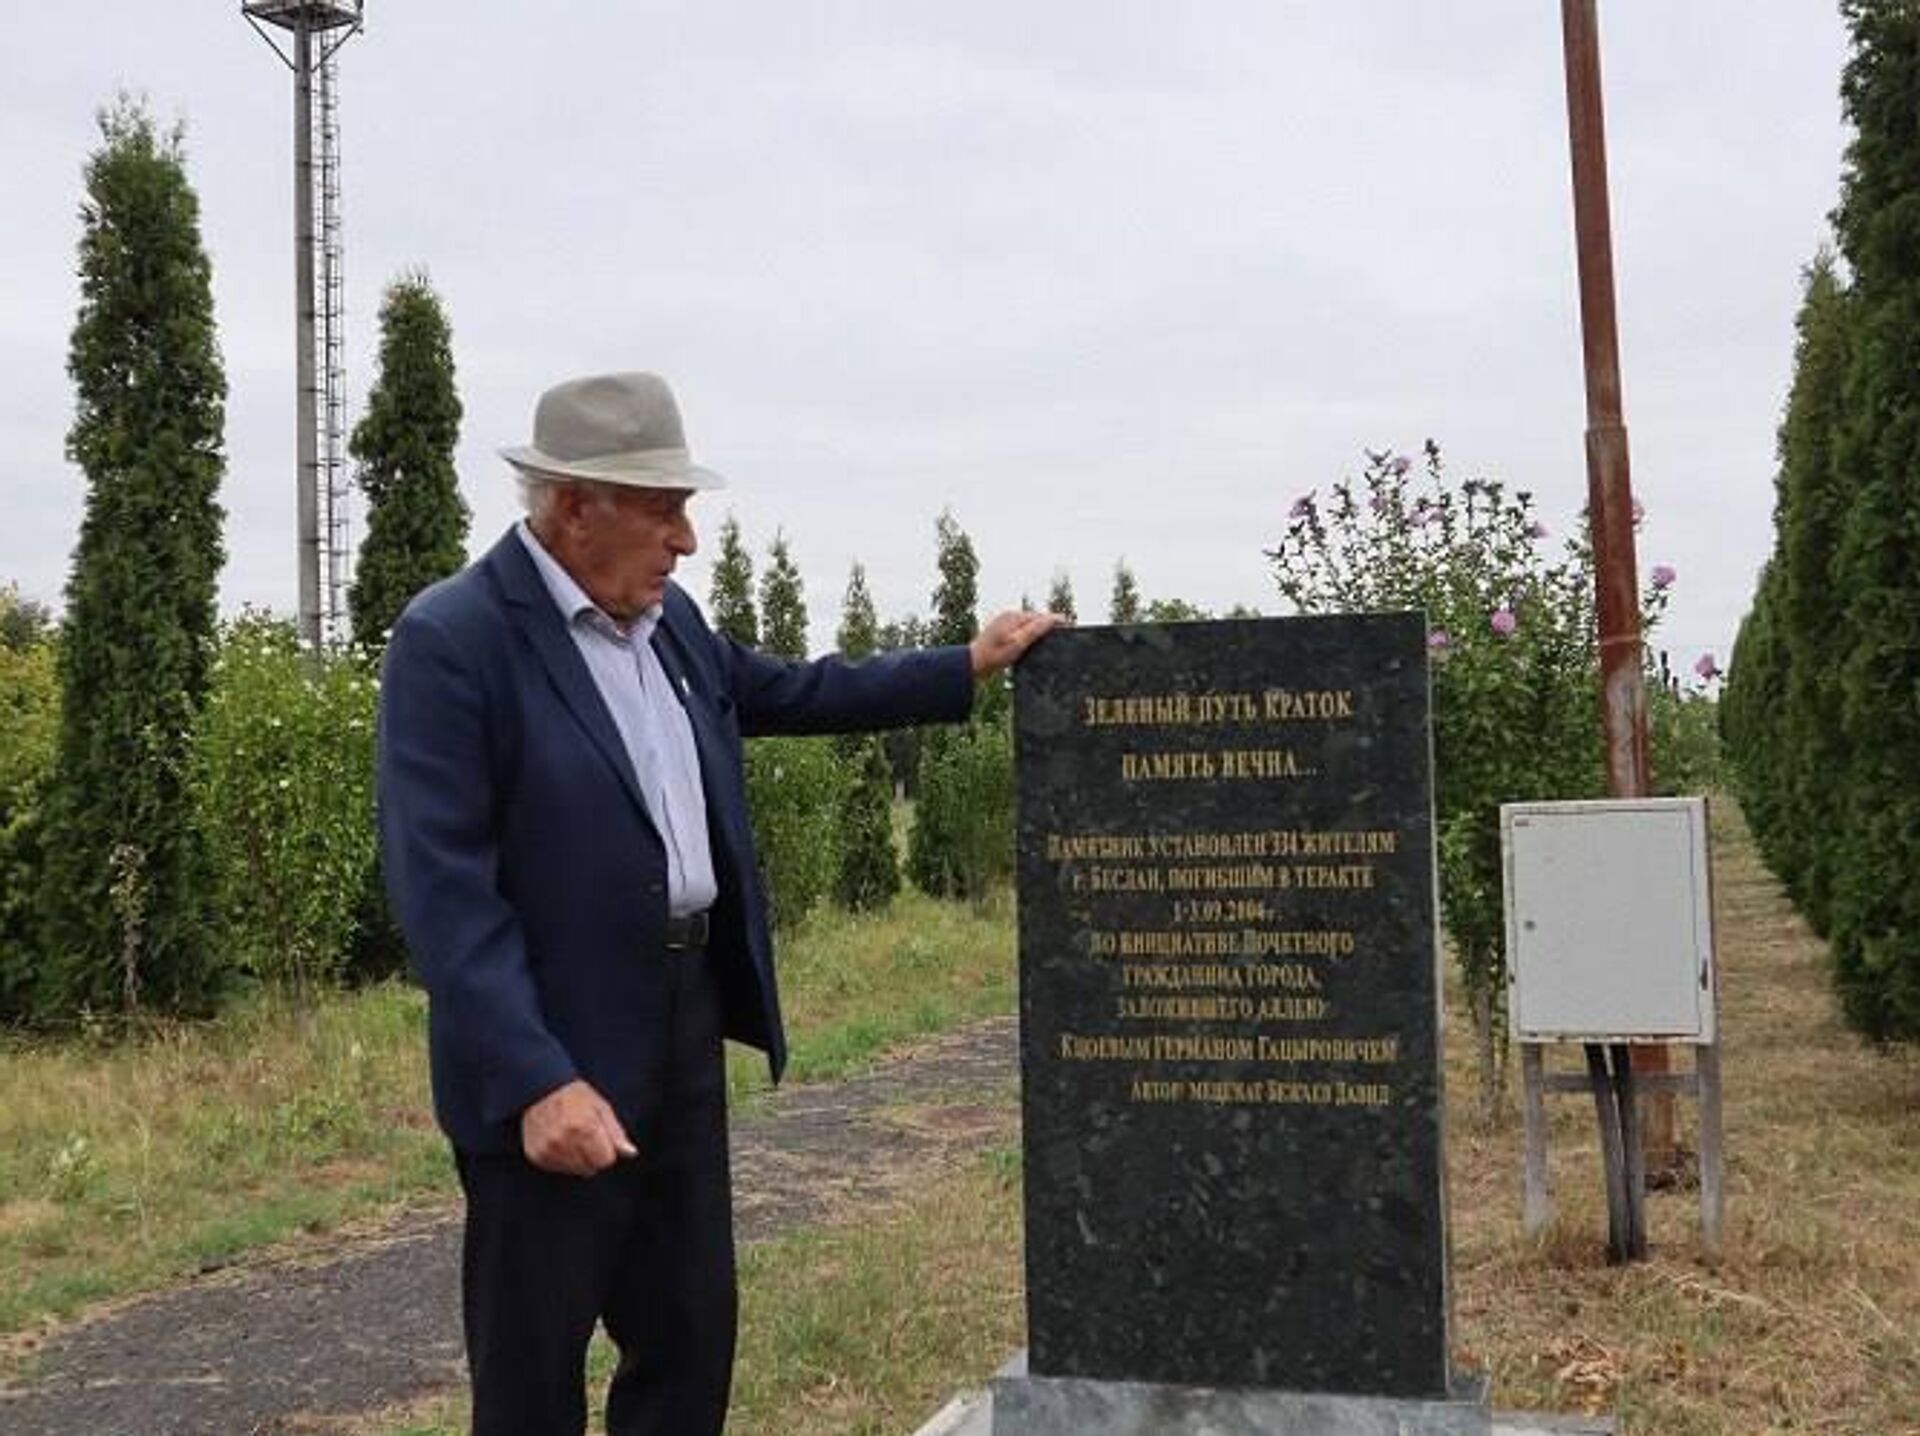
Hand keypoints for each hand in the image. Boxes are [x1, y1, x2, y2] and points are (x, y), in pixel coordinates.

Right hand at [520, 1079, 637, 1176]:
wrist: (540, 1089)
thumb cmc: (575, 1096)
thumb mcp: (601, 1107)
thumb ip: (616, 1133)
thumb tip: (631, 1153)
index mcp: (585, 1127)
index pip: (606, 1160)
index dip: (606, 1150)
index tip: (600, 1138)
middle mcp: (564, 1140)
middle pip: (590, 1169)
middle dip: (592, 1156)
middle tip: (584, 1136)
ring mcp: (548, 1149)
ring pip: (574, 1170)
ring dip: (577, 1159)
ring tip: (571, 1137)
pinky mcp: (536, 1155)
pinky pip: (558, 1169)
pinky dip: (561, 1159)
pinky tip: (559, 1142)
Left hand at [969, 610, 1065, 676]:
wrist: (973, 664)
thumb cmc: (993, 655)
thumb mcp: (1018, 643)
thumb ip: (1035, 629)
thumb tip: (1053, 618)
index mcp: (1013, 616)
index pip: (1040, 616)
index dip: (1054, 620)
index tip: (1068, 622)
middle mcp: (1008, 616)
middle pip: (1034, 619)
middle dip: (1047, 624)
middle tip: (1063, 631)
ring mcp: (1003, 623)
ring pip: (1027, 624)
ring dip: (1037, 630)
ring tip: (1050, 637)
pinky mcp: (1000, 631)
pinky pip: (1019, 629)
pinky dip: (1027, 634)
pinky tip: (1031, 644)